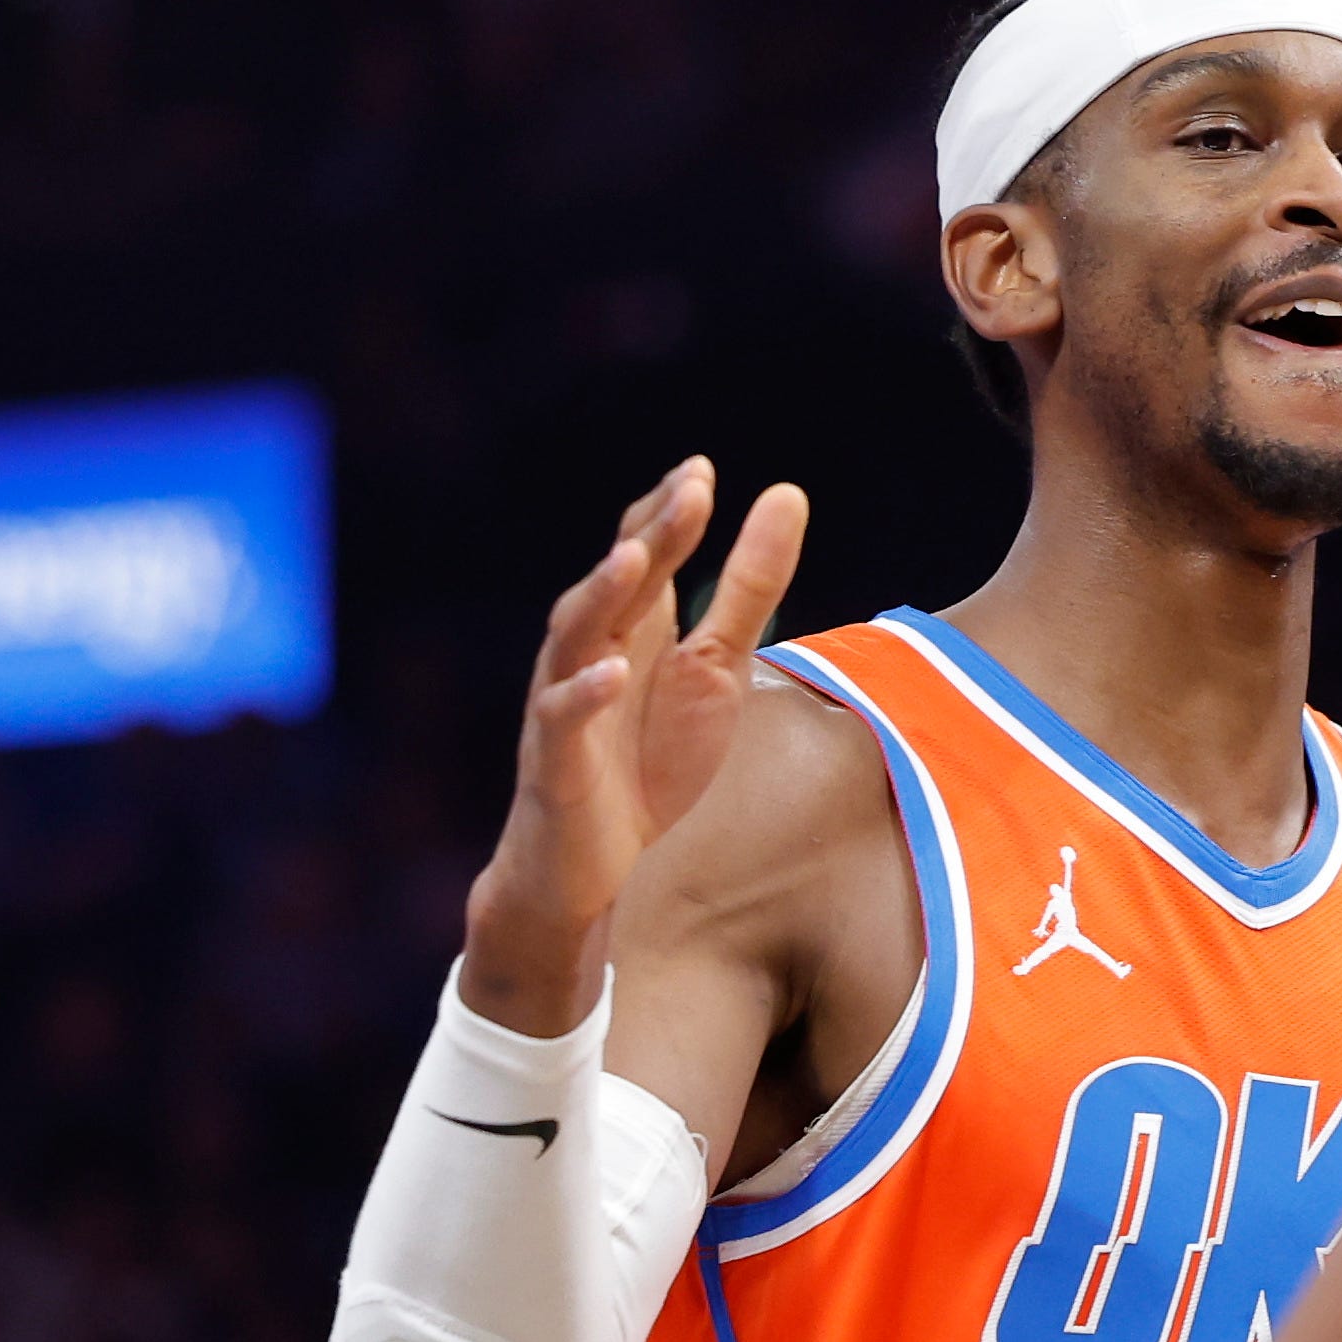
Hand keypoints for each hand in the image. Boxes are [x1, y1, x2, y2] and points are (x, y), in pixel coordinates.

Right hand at [466, 460, 810, 1033]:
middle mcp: (592, 653)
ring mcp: (566, 705)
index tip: (703, 470)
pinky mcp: (553, 765)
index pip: (641, 553)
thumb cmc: (646, 763)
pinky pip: (560, 722)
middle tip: (690, 489)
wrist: (586, 871)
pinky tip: (610, 674)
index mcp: (631, 628)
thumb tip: (787, 496)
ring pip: (573, 637)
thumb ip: (746, 588)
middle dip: (650, 535)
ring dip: (602, 595)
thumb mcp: (714, 669)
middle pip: (616, 582)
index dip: (667, 513)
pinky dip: (582, 696)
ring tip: (633, 559)